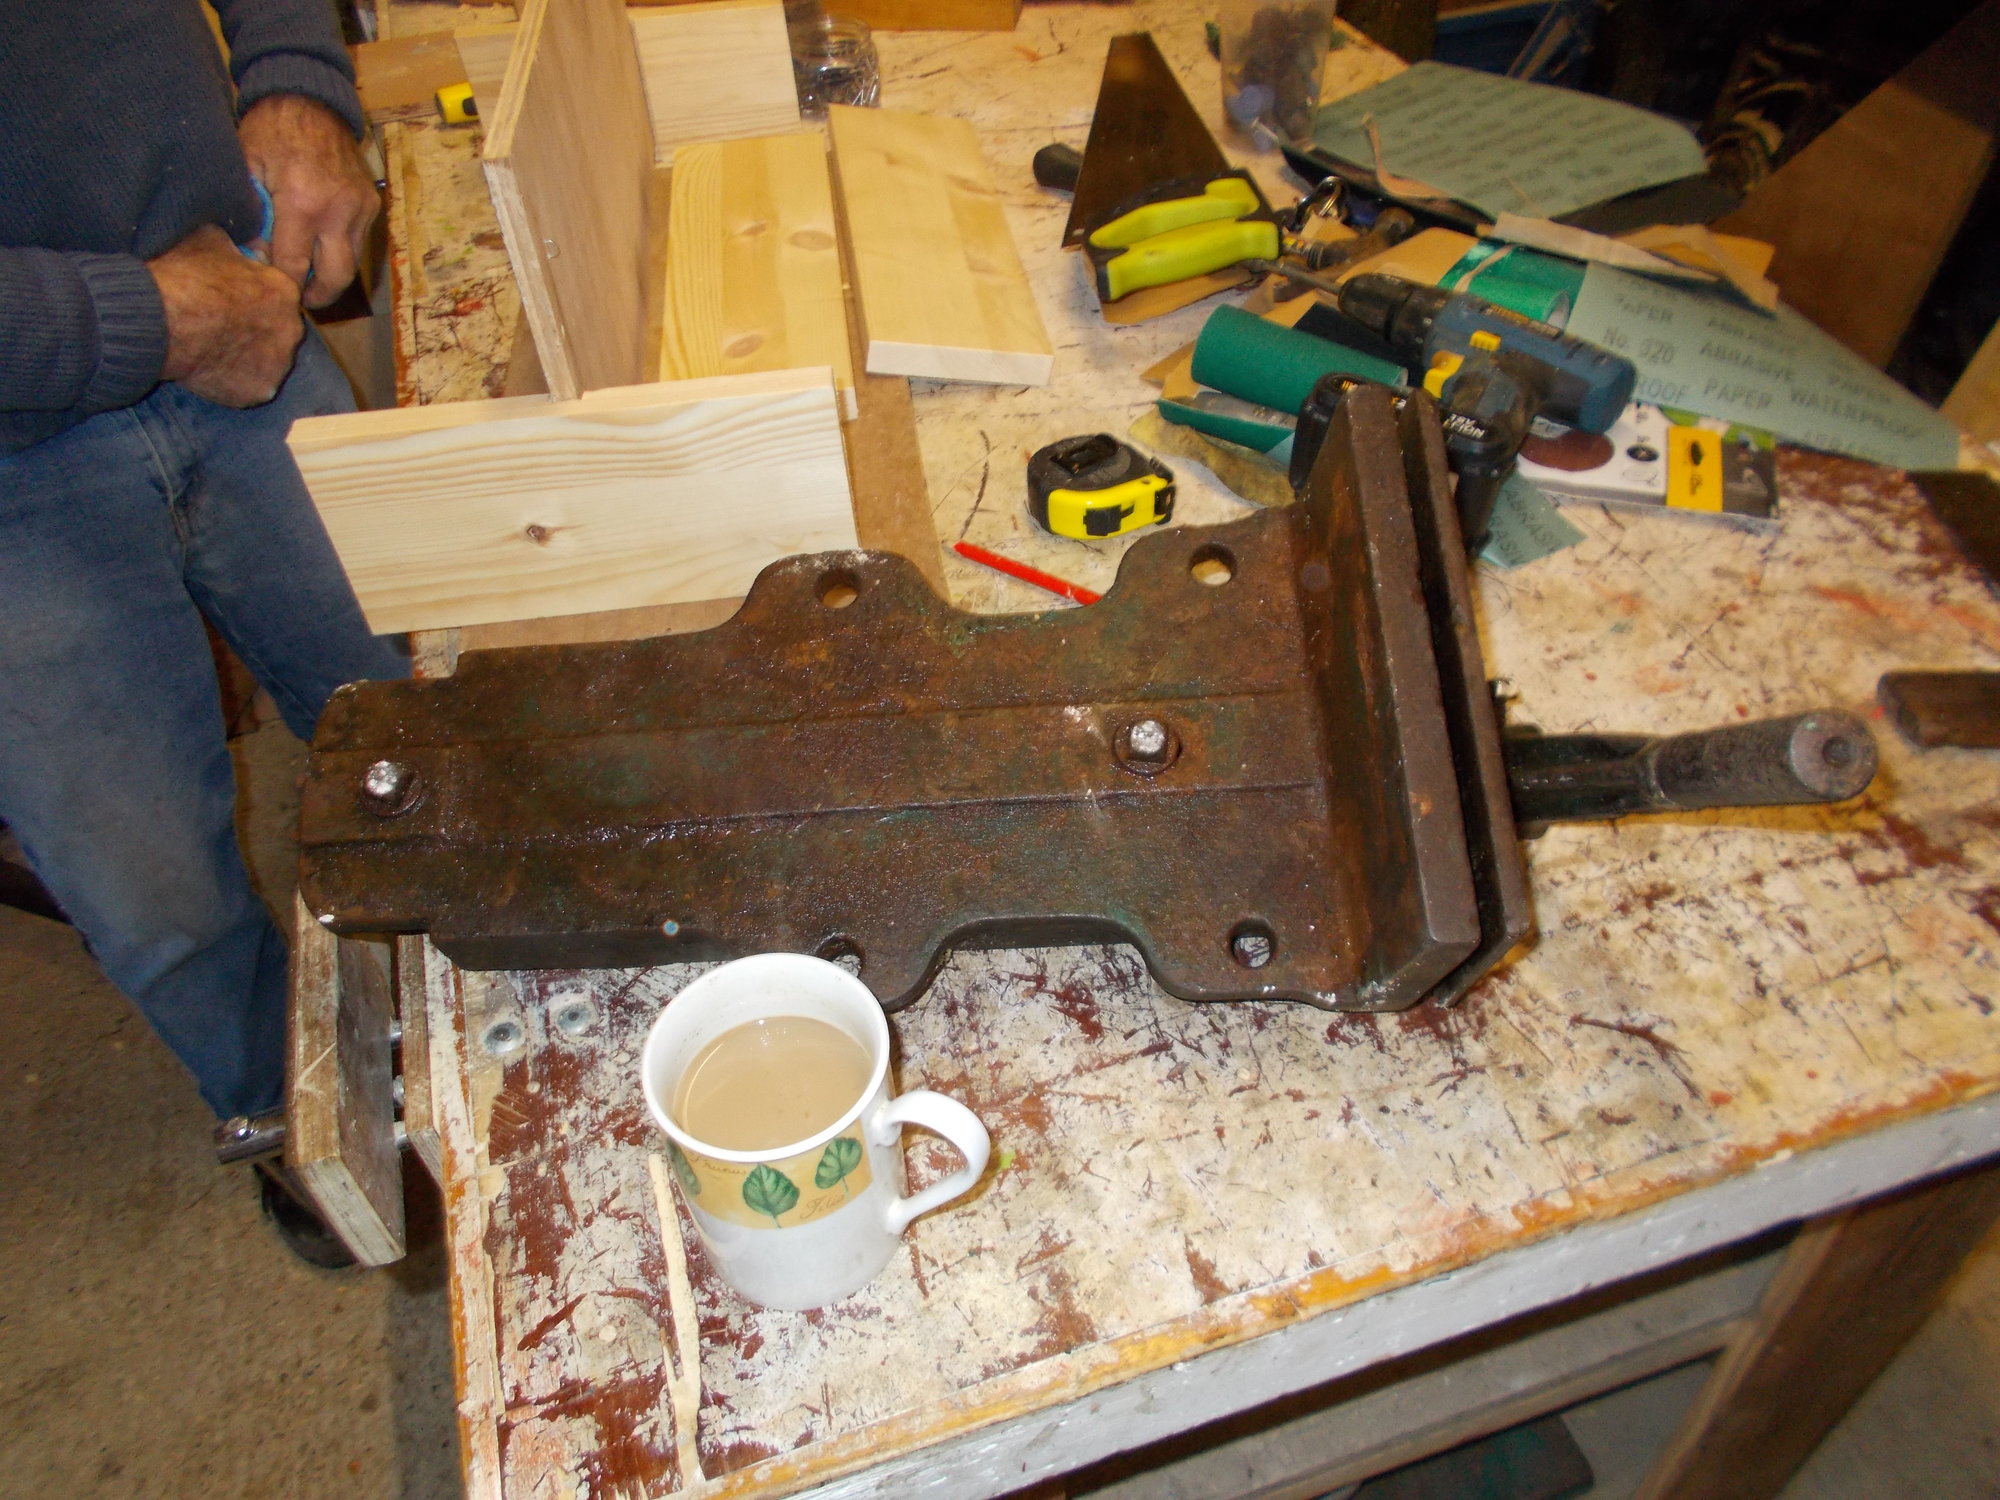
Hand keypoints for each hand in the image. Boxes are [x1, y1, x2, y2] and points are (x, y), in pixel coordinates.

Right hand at [148, 226, 304, 406]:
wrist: (161, 320)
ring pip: (268, 362)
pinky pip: (250, 387)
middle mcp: (291, 329)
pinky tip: (210, 372)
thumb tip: (236, 242)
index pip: (280, 296)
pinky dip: (234, 383)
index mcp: (285, 291)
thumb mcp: (208, 240)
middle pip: (278, 331)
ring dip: (247, 358)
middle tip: (222, 328)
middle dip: (256, 330)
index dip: (255, 299)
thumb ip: (232, 245)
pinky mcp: (259, 391)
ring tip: (214, 350)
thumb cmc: (183, 276)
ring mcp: (277, 364)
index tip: (233, 302)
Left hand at [237, 94, 379, 308]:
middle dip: (317, 294)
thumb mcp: (247, 169)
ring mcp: (360, 208)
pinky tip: (320, 243)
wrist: (310, 99)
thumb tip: (255, 258)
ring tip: (310, 275)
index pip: (295, 266)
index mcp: (302, 202)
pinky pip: (357, 241)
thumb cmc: (269, 132)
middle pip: (336, 277)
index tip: (273, 291)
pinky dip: (339, 249)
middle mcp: (338, 210)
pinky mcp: (371, 204)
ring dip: (331, 275)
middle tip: (300, 298)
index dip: (284, 285)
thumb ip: (250, 217)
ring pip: (352, 264)